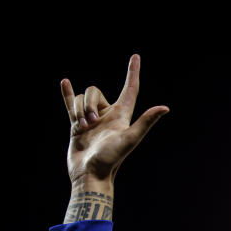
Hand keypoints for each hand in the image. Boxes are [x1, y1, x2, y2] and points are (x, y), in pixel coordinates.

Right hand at [61, 54, 168, 186]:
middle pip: (95, 92)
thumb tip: (165, 108)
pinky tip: (65, 82)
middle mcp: (108, 115)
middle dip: (89, 102)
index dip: (133, 72)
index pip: (130, 89)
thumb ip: (146, 122)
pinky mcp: (77, 124)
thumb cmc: (112, 159)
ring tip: (83, 128)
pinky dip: (67, 94)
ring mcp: (92, 119)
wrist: (90, 173)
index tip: (135, 56)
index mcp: (122, 115)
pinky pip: (71, 103)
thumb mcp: (130, 138)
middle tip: (91, 123)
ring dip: (79, 110)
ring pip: (82, 99)